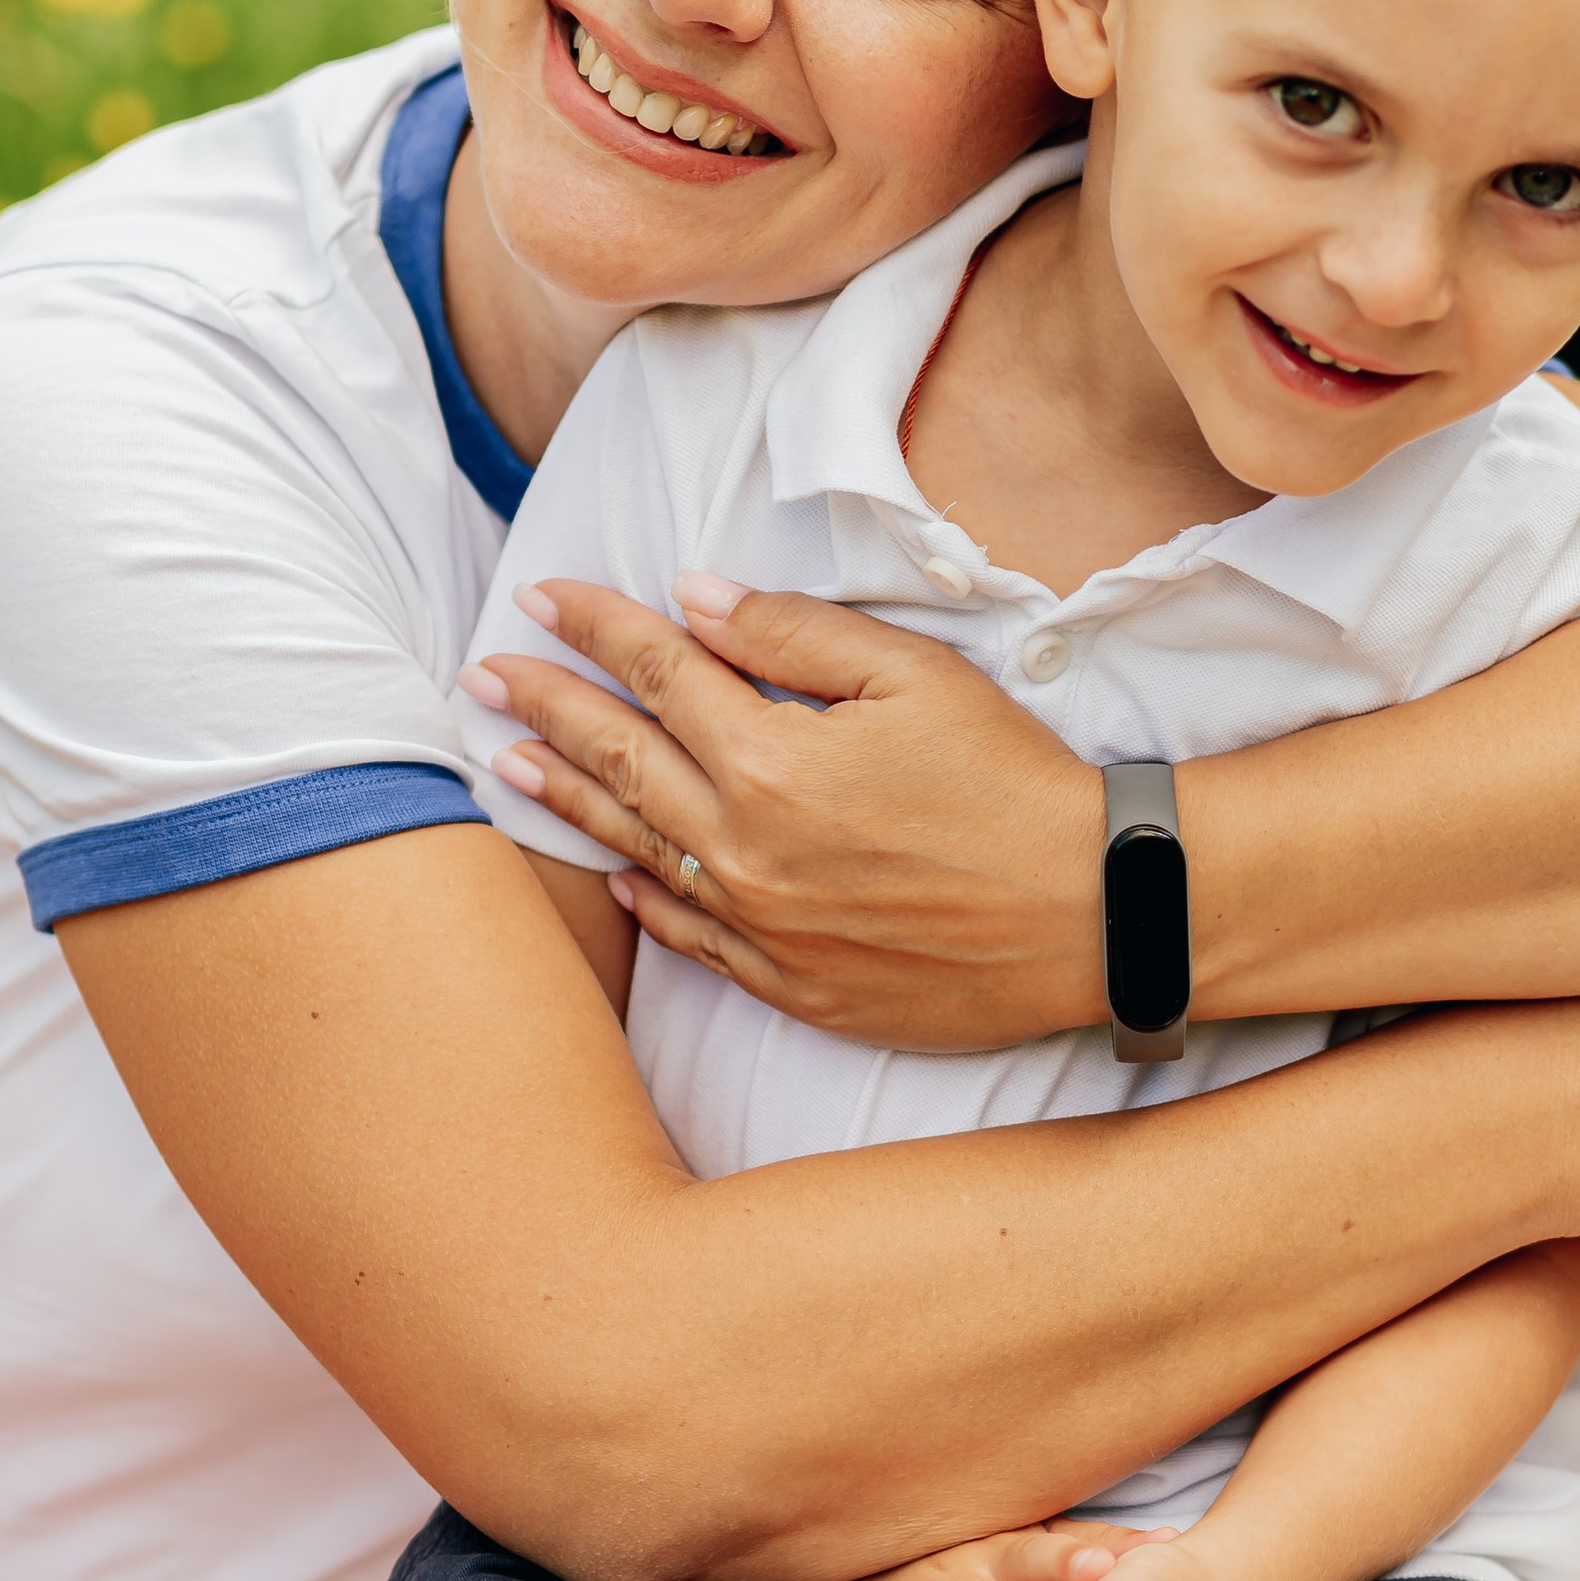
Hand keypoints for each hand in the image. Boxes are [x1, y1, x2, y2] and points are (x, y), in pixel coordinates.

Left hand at [470, 575, 1102, 1046]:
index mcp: (770, 761)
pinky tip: (612, 873)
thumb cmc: (1014, 782)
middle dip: (547, 706)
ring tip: (509, 763)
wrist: (1093, 914)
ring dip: (568, 800)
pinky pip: (692, 939)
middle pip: (621, 760)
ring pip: (639, 849)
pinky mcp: (795, 984)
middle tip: (486, 674)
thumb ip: (793, 634)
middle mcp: (745, 848)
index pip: (657, 671)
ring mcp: (763, 927)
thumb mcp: (915, 676)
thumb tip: (691, 599)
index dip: (596, 626)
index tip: (544, 595)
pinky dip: (644, 899)